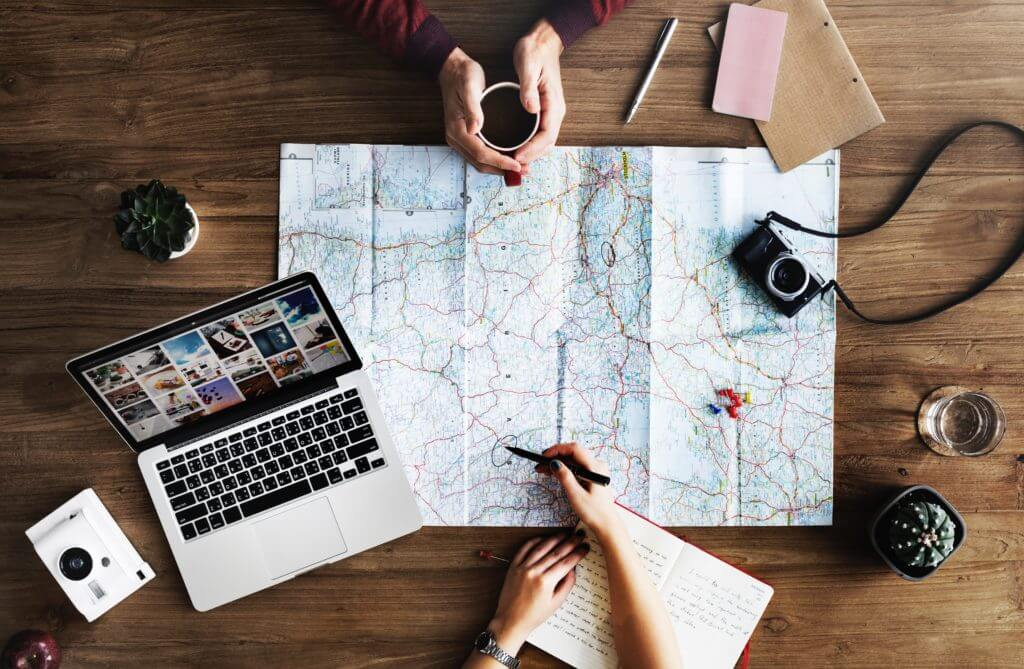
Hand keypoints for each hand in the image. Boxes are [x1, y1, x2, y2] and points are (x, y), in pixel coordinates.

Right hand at [439, 48, 521, 175]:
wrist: (452, 69)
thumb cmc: (462, 75)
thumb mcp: (469, 86)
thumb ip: (473, 108)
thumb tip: (475, 129)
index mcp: (457, 129)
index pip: (481, 153)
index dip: (500, 162)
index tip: (517, 164)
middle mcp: (456, 138)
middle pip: (480, 163)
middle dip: (502, 169)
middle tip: (524, 170)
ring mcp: (459, 139)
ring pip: (480, 162)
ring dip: (499, 167)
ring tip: (519, 168)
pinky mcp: (465, 136)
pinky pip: (479, 154)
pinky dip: (494, 160)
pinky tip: (508, 158)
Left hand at [487, 532, 589, 653]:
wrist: (511, 620)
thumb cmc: (534, 616)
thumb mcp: (555, 603)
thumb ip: (566, 585)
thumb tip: (573, 569)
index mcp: (545, 582)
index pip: (566, 563)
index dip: (578, 553)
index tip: (585, 547)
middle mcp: (534, 572)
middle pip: (556, 552)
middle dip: (570, 543)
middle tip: (579, 536)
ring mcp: (522, 567)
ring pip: (541, 547)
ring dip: (554, 539)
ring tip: (565, 534)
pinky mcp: (513, 566)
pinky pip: (524, 549)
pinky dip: (535, 541)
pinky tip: (543, 538)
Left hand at [512, 19, 566, 167]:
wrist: (543, 42)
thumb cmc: (534, 51)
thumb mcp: (528, 66)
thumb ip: (529, 89)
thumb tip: (531, 109)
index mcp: (554, 103)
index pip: (546, 135)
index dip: (532, 149)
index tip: (517, 157)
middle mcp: (556, 111)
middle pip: (547, 144)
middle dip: (531, 157)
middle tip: (512, 166)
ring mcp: (551, 112)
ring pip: (544, 141)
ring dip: (531, 154)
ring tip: (513, 162)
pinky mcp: (544, 111)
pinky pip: (540, 134)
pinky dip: (530, 145)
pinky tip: (517, 149)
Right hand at [537, 443, 620, 537]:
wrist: (607, 524)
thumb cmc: (594, 513)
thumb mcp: (576, 496)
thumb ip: (565, 477)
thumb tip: (554, 463)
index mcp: (595, 467)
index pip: (574, 449)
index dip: (557, 450)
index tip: (544, 456)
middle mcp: (597, 465)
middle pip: (573, 453)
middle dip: (555, 456)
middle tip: (540, 464)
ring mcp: (595, 470)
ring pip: (574, 460)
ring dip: (559, 462)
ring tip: (543, 469)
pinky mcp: (593, 476)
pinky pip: (577, 467)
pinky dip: (565, 468)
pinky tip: (554, 473)